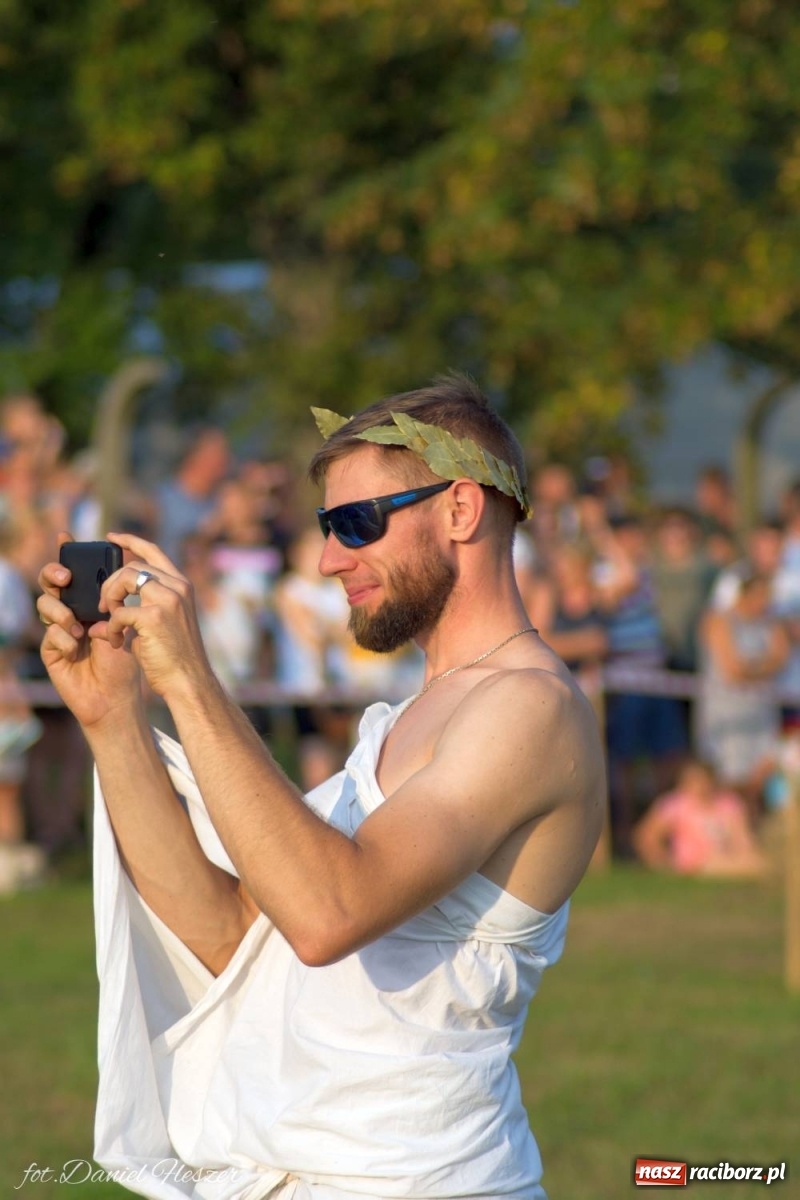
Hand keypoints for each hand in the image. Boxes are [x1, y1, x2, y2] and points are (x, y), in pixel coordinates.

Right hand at [37, 533, 142, 729]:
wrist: (118, 698)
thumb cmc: (127, 660)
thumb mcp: (128, 622)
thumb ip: (122, 597)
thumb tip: (122, 567)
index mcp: (91, 602)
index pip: (76, 572)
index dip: (68, 553)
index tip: (65, 535)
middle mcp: (72, 612)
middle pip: (52, 583)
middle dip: (53, 574)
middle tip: (66, 579)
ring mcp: (59, 631)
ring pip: (46, 605)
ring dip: (61, 613)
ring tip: (78, 628)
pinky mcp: (51, 651)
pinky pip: (49, 635)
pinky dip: (65, 640)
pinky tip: (78, 651)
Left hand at [97, 532, 213, 701]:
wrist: (188, 681)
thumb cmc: (174, 657)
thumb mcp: (161, 622)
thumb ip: (142, 606)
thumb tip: (106, 606)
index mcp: (181, 586)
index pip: (153, 551)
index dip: (130, 541)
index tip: (111, 537)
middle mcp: (178, 587)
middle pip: (132, 566)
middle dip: (110, 583)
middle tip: (104, 605)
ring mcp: (168, 600)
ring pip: (125, 579)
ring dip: (109, 599)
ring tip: (110, 619)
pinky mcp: (154, 616)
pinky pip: (119, 612)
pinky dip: (112, 627)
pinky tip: (116, 641)